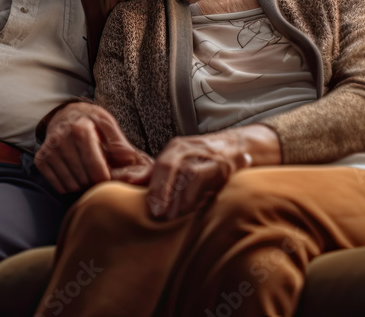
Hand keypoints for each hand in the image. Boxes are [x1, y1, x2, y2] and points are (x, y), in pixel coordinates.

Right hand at [35, 102, 150, 192]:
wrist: (64, 114)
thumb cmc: (90, 121)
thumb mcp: (107, 123)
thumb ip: (120, 143)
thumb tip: (133, 163)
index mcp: (80, 130)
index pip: (96, 170)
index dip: (106, 178)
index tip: (109, 174)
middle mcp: (61, 140)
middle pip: (85, 180)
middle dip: (95, 181)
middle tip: (98, 171)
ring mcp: (49, 150)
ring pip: (72, 185)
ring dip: (82, 184)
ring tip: (86, 170)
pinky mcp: (41, 159)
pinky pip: (59, 187)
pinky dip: (69, 185)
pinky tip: (74, 171)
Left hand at [145, 125, 280, 219]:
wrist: (237, 147)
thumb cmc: (202, 160)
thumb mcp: (177, 164)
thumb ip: (154, 174)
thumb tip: (127, 181)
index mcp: (175, 148)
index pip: (159, 165)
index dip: (154, 188)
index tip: (152, 210)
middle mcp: (188, 148)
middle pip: (169, 166)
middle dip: (163, 192)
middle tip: (160, 215)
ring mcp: (206, 155)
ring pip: (187, 173)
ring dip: (179, 198)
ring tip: (174, 216)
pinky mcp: (222, 165)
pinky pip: (205, 178)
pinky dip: (197, 195)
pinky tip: (193, 209)